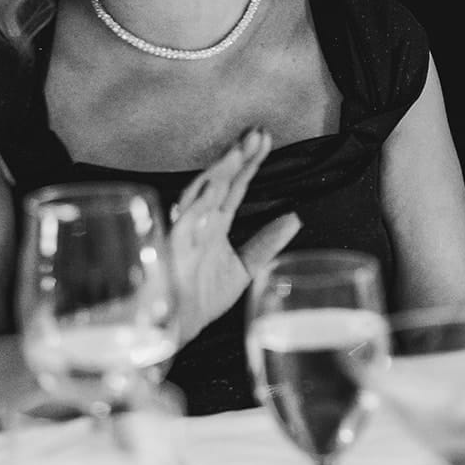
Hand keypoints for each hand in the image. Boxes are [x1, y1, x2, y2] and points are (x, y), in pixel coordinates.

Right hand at [167, 128, 301, 342]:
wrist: (174, 330)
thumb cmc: (200, 299)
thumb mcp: (243, 269)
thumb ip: (266, 243)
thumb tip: (295, 217)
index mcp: (215, 225)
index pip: (235, 186)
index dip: (249, 163)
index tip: (264, 139)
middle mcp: (199, 223)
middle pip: (219, 183)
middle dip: (236, 159)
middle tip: (256, 134)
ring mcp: (184, 235)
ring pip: (199, 196)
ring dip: (218, 173)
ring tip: (238, 153)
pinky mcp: (170, 253)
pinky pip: (181, 226)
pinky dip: (195, 208)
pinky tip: (211, 190)